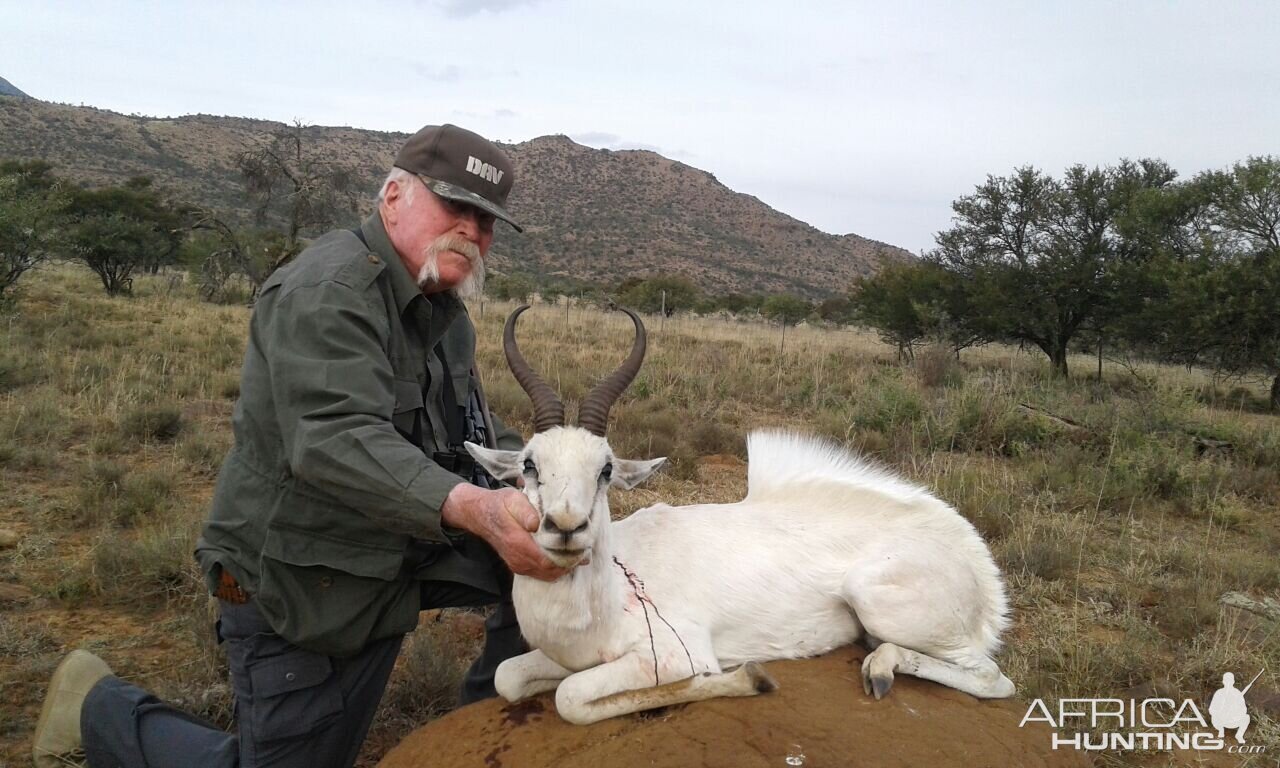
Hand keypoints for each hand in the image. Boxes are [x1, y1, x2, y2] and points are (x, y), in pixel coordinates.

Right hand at [441, 484, 570, 581]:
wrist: (480, 514)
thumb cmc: (500, 504)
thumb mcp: (512, 498)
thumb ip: (525, 510)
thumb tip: (536, 523)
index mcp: (518, 543)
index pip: (548, 561)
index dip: (567, 559)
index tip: (582, 550)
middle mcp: (518, 559)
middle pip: (550, 571)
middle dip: (569, 564)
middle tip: (584, 554)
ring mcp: (517, 565)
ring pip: (545, 575)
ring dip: (562, 568)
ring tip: (577, 557)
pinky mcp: (518, 566)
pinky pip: (539, 573)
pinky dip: (553, 569)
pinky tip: (564, 559)